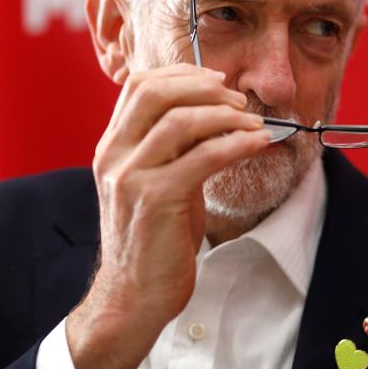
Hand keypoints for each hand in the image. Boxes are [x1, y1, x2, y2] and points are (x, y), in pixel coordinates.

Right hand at [66, 63, 269, 368]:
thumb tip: (215, 110)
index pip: (139, 84)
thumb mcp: (157, 180)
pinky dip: (235, 144)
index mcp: (111, 146)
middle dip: (205, 88)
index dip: (182, 74)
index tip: (219, 80)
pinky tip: (256, 144)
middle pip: (155, 92)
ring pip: (180, 121)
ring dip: (226, 116)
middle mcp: (113, 156)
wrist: (134, 295)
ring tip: (254, 123)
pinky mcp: (154, 200)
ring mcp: (130, 177)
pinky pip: (201, 158)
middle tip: (240, 100)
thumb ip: (173, 146)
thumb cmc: (153, 237)